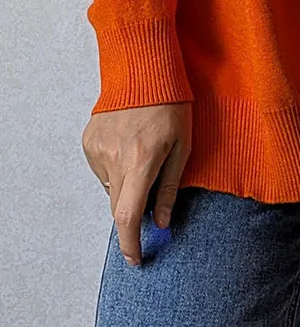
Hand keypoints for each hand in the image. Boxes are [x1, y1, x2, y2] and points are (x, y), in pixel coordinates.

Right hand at [81, 102, 192, 265]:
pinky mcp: (88, 140)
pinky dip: (115, 167)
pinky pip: (101, 168)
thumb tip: (161, 222)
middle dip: (133, 213)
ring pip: (110, 187)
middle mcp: (114, 157)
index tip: (135, 259)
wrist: (143, 68)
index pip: (128, 216)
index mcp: (141, 160)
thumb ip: (170, 186)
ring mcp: (97, 148)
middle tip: (151, 196)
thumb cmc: (171, 103)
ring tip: (144, 154)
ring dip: (126, 185)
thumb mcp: (183, 145)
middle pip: (117, 207)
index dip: (130, 244)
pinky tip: (129, 143)